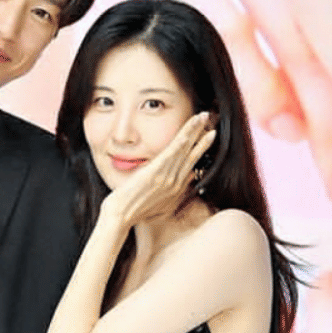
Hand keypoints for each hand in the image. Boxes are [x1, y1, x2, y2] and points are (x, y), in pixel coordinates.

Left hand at [100, 112, 214, 229]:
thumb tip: (187, 178)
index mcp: (176, 188)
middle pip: (193, 154)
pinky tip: (190, 127)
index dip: (201, 148)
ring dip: (195, 130)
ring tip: (203, 116)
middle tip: (210, 120)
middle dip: (202, 135)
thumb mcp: (159, 204)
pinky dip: (184, 138)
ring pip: (185, 149)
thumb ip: (172, 192)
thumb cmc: (133, 210)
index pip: (192, 163)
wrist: (121, 216)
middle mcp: (176, 182)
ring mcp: (167, 177)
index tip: (208, 135)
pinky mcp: (157, 172)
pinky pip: (174, 151)